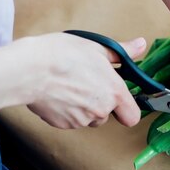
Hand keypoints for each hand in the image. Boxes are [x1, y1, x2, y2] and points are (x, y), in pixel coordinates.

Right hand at [24, 33, 146, 128]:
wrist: (28, 69)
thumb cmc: (62, 55)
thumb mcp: (97, 47)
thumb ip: (123, 52)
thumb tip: (141, 45)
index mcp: (114, 92)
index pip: (132, 116)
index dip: (127, 109)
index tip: (120, 100)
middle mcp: (101, 109)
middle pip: (108, 115)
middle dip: (101, 104)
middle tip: (87, 85)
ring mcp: (82, 119)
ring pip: (89, 118)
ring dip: (84, 108)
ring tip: (70, 87)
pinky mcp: (63, 124)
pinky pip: (71, 121)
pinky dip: (66, 111)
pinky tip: (58, 94)